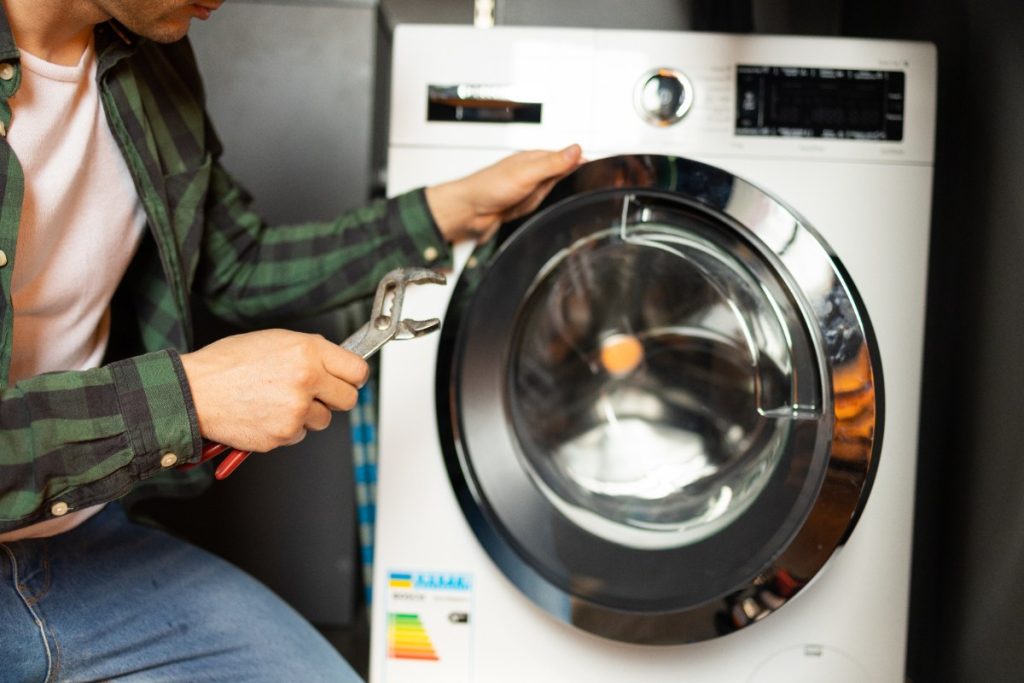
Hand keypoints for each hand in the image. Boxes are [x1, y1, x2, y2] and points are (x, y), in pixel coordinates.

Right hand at [179, 329, 368, 452]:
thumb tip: (334, 362)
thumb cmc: (227, 364)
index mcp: (308, 352)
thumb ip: (310, 352)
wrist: (194, 391)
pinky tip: (265, 413)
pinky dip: (287, 428)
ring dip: (307, 414)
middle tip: (317, 394)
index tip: (349, 379)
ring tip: (277, 401)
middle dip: (334, 398)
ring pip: (323, 419)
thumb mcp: (274, 340)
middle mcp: (307, 380)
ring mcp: (296, 410)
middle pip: (348, 399)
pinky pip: (299, 434)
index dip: (353, 376)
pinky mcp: (283, 434)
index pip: (357, 370)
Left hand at [425, 144, 582, 243]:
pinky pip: (543, 208)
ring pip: (555, 194)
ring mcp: (530, 190)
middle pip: (564, 177)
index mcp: (536, 159)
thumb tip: (576, 150)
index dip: (583, 163)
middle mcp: (534, 173)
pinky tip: (540, 212)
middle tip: (568, 190)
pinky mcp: (525, 206)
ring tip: (547, 201)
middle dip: (569, 185)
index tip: (598, 170)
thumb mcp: (527, 174)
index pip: (568, 158)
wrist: (468, 213)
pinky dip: (544, 210)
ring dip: (553, 200)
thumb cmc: (488, 188)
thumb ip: (552, 163)